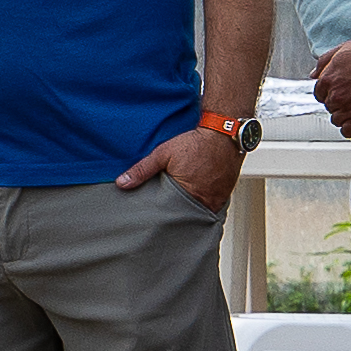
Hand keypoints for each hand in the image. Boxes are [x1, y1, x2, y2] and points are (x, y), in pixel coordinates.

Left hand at [120, 120, 246, 209]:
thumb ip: (142, 170)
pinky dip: (206, 203)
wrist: (223, 132)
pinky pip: (215, 205)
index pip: (173, 215)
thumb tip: (122, 183)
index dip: (165, 217)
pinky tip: (198, 198)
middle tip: (170, 215)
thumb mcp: (163, 154)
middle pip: (189, 216)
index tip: (158, 218)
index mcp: (189, 194)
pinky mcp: (227, 192)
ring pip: (203, 211)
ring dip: (193, 209)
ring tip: (183, 207)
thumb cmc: (195, 143)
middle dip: (179, 215)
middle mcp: (207, 199)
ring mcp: (219, 197)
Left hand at [306, 35, 350, 139]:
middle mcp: (335, 95)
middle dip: (338, 104)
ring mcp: (348, 108)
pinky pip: (347, 131)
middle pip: (330, 107)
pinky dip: (350, 129)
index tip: (340, 93)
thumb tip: (313, 75)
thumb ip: (324, 62)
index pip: (319, 94)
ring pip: (337, 120)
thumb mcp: (343, 50)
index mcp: (328, 79)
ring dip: (344, 116)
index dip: (330, 93)